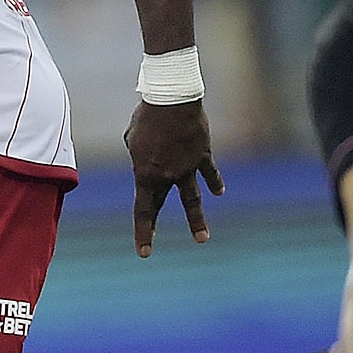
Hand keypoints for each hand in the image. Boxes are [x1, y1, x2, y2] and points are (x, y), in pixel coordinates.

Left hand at [125, 98, 222, 257]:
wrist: (172, 100)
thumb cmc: (147, 117)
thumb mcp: (133, 138)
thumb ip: (139, 153)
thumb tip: (148, 157)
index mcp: (146, 173)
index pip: (143, 210)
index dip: (143, 232)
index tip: (144, 252)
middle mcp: (167, 176)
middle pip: (159, 206)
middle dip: (151, 228)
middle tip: (148, 252)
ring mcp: (186, 168)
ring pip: (192, 200)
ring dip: (196, 221)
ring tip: (202, 239)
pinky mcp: (202, 155)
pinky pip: (209, 172)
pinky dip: (214, 182)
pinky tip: (219, 192)